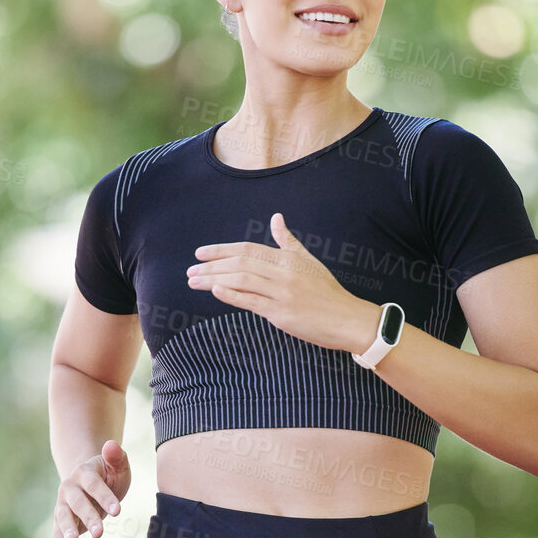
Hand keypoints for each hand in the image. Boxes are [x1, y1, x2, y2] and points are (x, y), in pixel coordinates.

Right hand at [52, 438, 128, 537]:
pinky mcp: (61, 518)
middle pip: (78, 503)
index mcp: (84, 472)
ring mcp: (63, 503)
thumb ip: (116, 456)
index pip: (94, 485)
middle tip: (100, 533)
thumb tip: (112, 445)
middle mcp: (70, 487)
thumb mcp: (117, 465)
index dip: (105, 497)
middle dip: (88, 517)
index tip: (118, 511)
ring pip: (63, 516)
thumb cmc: (109, 473)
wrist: (91, 479)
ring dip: (68, 530)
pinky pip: (58, 531)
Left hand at [187, 212, 381, 351]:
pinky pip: (251, 302)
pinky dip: (231, 295)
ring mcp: (282, 293)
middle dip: (211, 266)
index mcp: (288, 258)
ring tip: (194, 283)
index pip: (247, 249)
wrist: (347, 319)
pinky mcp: (282, 314)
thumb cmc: (327, 291)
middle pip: (240, 263)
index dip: (221, 250)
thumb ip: (288, 241)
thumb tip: (276, 217)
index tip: (200, 254)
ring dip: (213, 280)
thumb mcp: (309, 261)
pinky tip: (215, 291)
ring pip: (241, 280)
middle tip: (190, 271)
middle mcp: (283, 272)